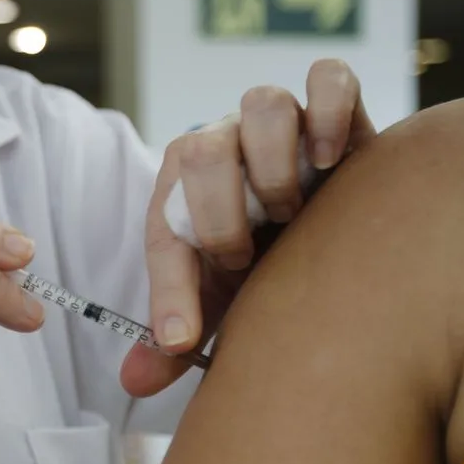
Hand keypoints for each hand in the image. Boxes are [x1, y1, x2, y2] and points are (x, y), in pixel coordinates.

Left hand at [122, 59, 375, 395]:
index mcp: (181, 191)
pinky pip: (329, 78)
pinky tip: (331, 162)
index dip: (169, 290)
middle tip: (245, 258)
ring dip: (275, 170)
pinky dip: (331, 113)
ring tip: (291, 213)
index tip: (184, 338)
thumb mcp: (217, 297)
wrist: (316, 214)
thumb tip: (131, 384)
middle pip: (199, 151)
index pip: (161, 229)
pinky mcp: (332, 107)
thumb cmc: (259, 257)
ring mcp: (273, 121)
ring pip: (261, 107)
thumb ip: (176, 337)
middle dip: (221, 218)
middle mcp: (221, 145)